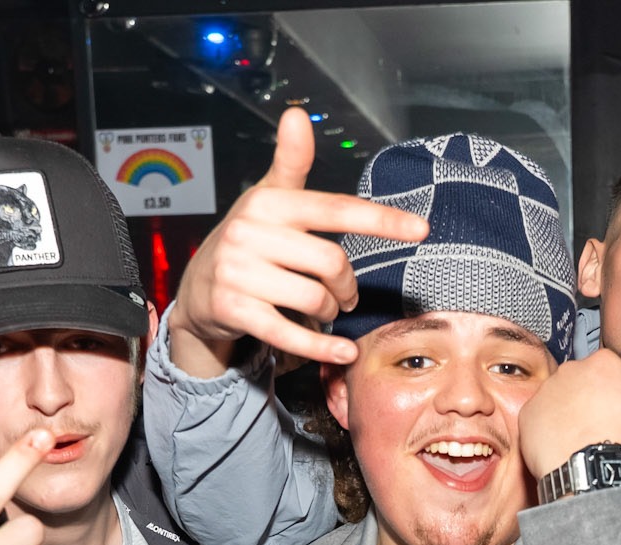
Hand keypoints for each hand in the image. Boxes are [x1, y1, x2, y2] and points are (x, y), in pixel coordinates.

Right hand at [168, 107, 428, 375]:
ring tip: (324, 310)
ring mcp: (238, 273)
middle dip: (347, 285)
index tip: (422, 229)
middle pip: (331, 263)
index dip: (381, 220)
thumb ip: (290, 162)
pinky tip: (342, 353)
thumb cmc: (249, 241)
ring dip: (330, 312)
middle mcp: (250, 233)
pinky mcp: (233, 309)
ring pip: (314, 298)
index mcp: (268, 202)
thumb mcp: (268, 198)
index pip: (336, 209)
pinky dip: (321, 348)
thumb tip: (297, 114)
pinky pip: (288, 333)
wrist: (198, 289)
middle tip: (345, 295)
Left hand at [518, 349, 620, 480]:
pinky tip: (562, 448)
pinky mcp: (528, 414)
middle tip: (599, 429)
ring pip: (559, 400)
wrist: (594, 474)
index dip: (617, 394)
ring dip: (568, 416)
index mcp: (605, 363)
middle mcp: (571, 369)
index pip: (610, 372)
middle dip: (588, 402)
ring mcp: (545, 390)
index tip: (619, 413)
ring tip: (580, 442)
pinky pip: (539, 420)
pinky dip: (548, 432)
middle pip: (582, 383)